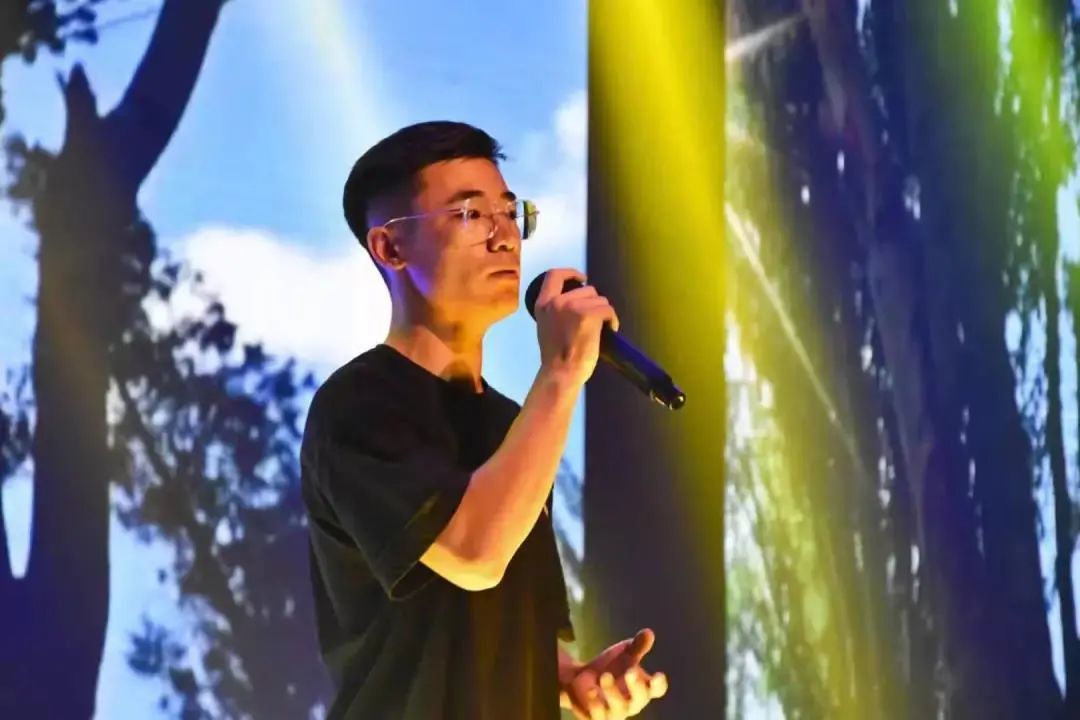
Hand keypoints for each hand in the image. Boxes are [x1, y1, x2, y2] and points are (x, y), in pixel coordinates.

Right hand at [534, 268, 619, 387]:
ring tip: (601, 330)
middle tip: (596, 322)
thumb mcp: (547, 327)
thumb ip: (557, 312)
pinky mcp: (588, 314)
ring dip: (604, 313)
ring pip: (600, 300)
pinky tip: (609, 331)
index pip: (554, 275)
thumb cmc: (556, 358)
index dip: (571, 273)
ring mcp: (572, 306)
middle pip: (587, 289)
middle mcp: (557, 301)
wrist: (561, 373)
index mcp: (543, 304)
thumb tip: (578, 303)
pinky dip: (612, 320)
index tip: (582, 278)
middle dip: (595, 303)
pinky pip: (608, 310)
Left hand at [559, 628, 667, 718]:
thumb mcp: (622, 654)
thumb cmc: (610, 667)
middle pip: (640, 699)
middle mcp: (632, 703)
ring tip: (604, 676)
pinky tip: (591, 691)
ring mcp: (615, 713)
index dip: (659, 684)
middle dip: (636, 686)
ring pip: (619, 708)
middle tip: (630, 671)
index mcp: (643, 688)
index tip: (658, 675)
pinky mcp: (597, 718)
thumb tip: (648, 632)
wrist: (579, 680)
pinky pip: (599, 716)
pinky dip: (596, 704)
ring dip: (613, 692)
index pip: (656, 689)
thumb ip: (636, 646)